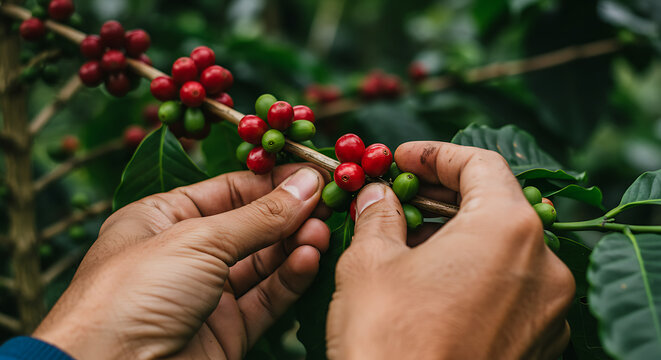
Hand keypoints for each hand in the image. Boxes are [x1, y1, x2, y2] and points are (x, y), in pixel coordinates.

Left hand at [33, 165, 329, 359]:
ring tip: (324, 232)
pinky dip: (290, 278)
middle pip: (250, 226)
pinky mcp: (225, 331)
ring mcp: (206, 295)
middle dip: (289, 214)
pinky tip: (310, 259)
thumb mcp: (198, 240)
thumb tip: (306, 184)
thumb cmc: (132, 294)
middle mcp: (185, 255)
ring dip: (295, 244)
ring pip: (262, 263)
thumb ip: (259, 216)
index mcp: (162, 219)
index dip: (272, 182)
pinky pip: (266, 298)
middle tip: (329, 203)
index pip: (229, 190)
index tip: (314, 174)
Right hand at [326, 142, 574, 358]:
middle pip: (496, 205)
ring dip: (458, 236)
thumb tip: (379, 195)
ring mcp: (548, 310)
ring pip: (504, 250)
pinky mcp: (540, 344)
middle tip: (400, 198)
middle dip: (444, 197)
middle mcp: (543, 265)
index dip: (436, 154)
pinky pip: (511, 290)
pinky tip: (434, 286)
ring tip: (409, 243)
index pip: (480, 164)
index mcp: (507, 229)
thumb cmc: (389, 340)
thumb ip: (379, 215)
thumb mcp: (369, 263)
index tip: (402, 158)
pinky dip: (476, 275)